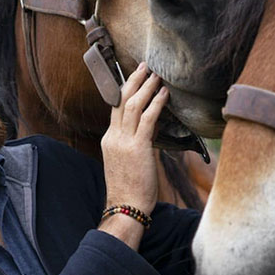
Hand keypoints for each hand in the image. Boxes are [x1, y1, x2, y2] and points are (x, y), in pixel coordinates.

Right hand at [100, 63, 167, 217]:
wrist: (126, 208)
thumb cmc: (131, 189)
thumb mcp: (129, 161)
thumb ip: (138, 142)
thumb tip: (153, 128)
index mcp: (110, 139)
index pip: (117, 108)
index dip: (127, 91)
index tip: (136, 78)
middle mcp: (114, 136)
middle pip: (121, 100)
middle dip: (134, 80)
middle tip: (144, 66)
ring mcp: (124, 141)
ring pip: (132, 105)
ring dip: (146, 87)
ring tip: (156, 75)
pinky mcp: (138, 147)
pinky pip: (147, 119)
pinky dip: (156, 103)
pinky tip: (164, 94)